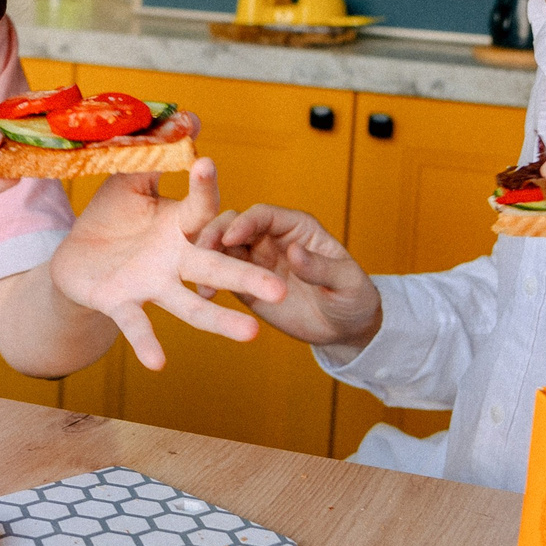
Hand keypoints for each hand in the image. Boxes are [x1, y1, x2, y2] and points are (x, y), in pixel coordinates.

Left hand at [49, 160, 290, 369]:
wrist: (75, 260)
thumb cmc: (112, 219)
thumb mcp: (130, 180)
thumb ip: (155, 152)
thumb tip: (190, 115)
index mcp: (180, 226)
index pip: (201, 209)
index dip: (203, 187)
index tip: (204, 164)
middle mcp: (175, 260)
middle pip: (217, 269)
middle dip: (248, 279)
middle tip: (281, 291)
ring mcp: (153, 285)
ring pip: (191, 307)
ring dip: (219, 322)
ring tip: (251, 335)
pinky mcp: (123, 304)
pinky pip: (137, 326)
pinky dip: (148, 343)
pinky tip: (160, 364)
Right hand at [191, 204, 382, 354]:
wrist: (344, 329)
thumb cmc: (352, 297)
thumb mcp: (346, 282)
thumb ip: (320, 267)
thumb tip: (294, 251)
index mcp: (296, 227)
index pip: (264, 215)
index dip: (245, 222)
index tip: (230, 237)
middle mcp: (271, 239)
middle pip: (234, 226)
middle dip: (215, 234)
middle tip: (200, 250)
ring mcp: (255, 261)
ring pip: (221, 249)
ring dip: (205, 256)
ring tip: (193, 274)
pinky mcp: (246, 286)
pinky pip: (222, 277)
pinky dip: (208, 281)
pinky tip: (200, 293)